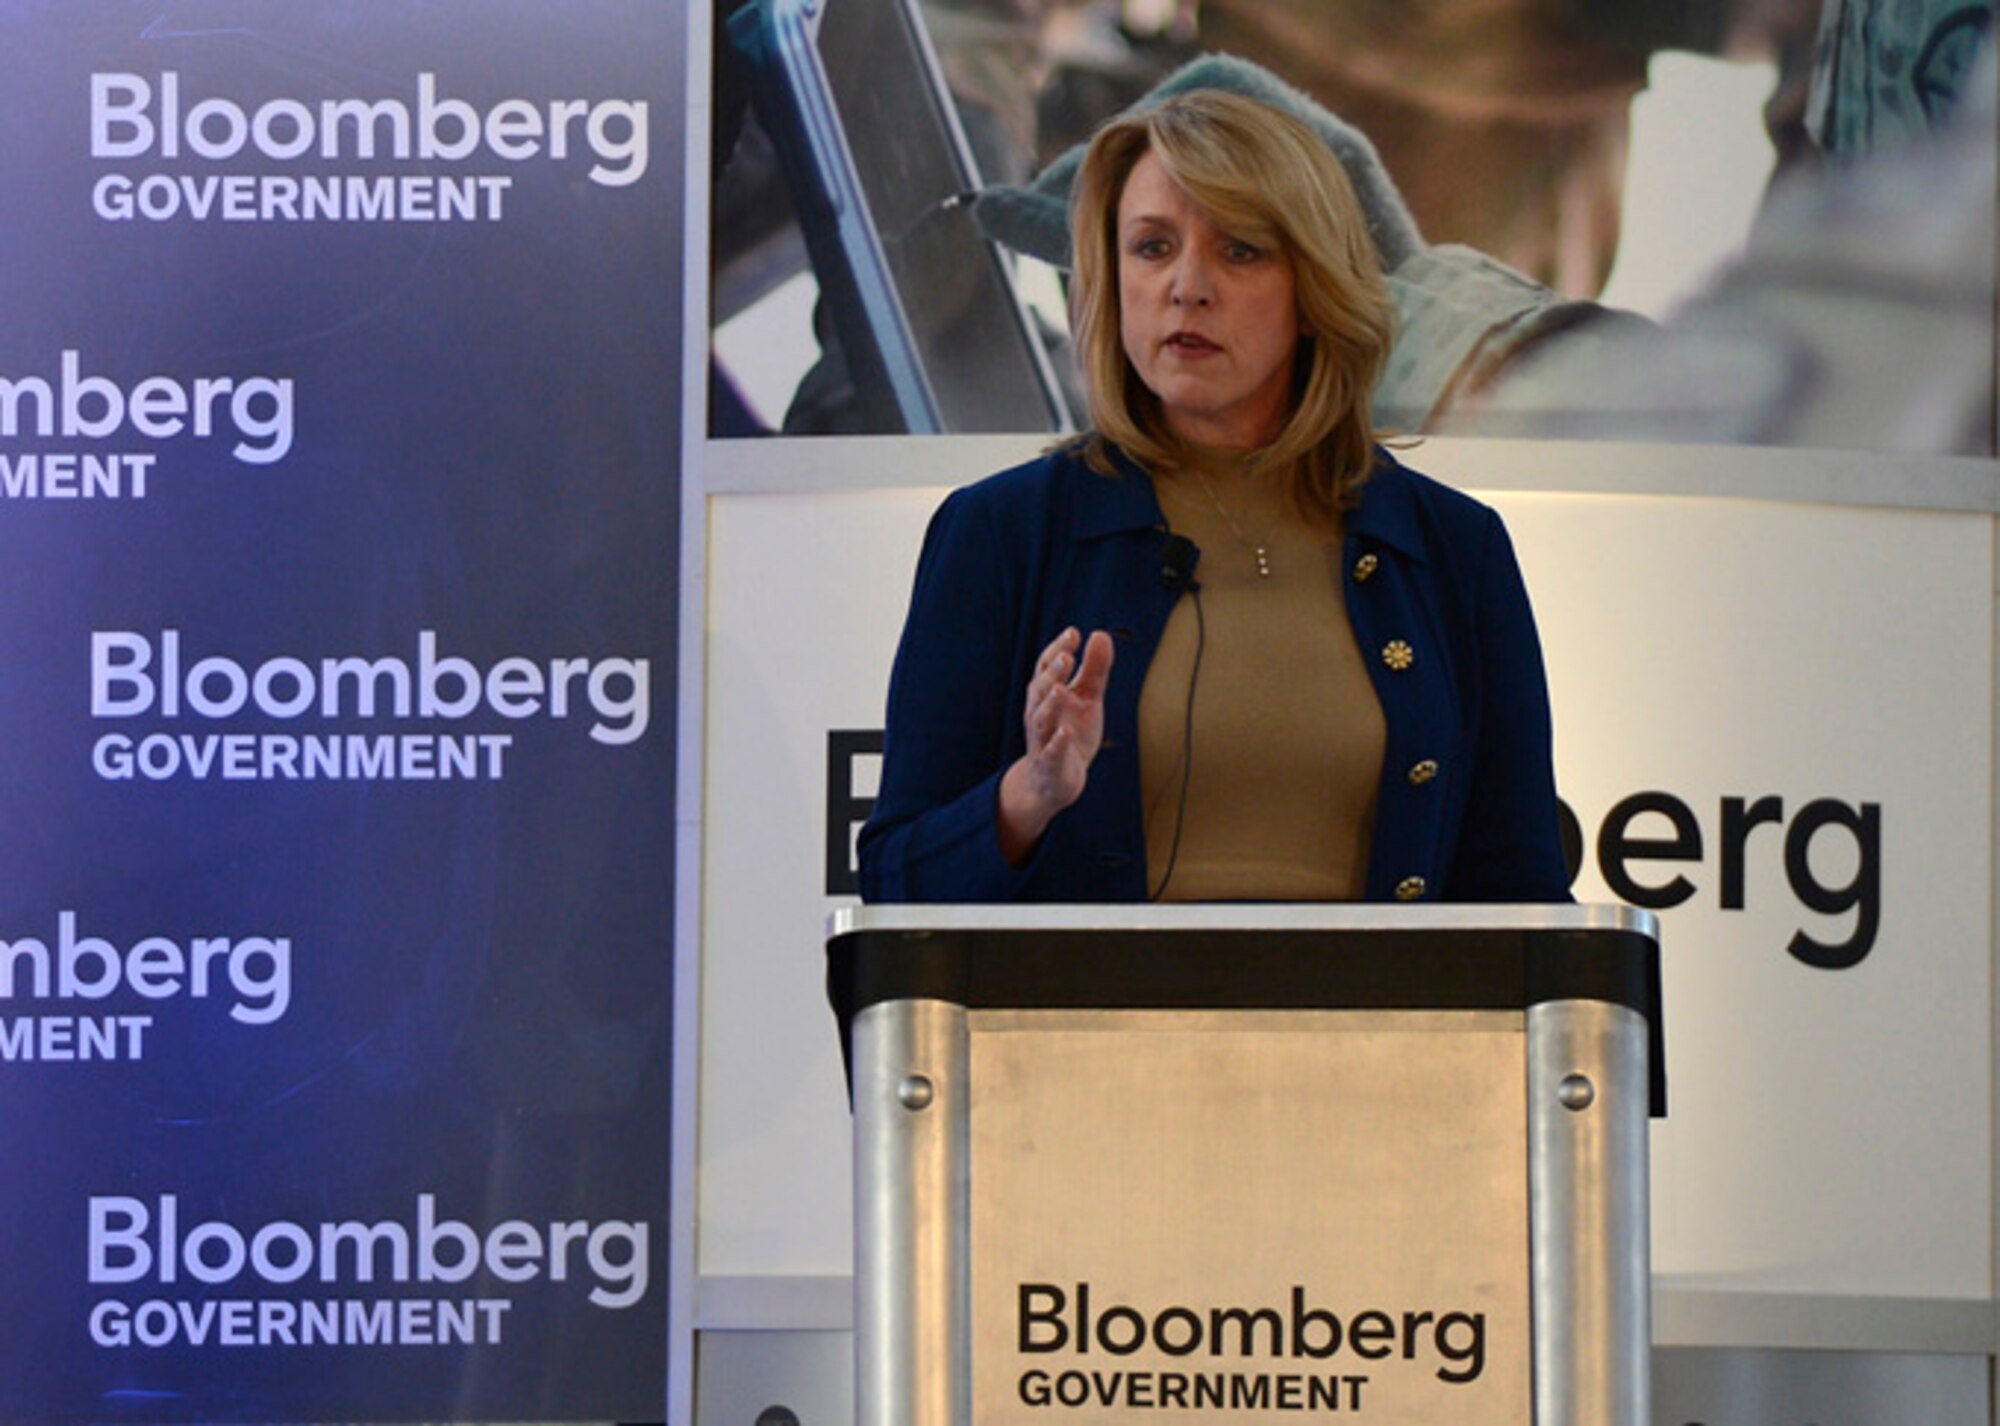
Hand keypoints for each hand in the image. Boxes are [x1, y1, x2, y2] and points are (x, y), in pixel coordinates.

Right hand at [997, 627, 1113, 863]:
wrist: (1056, 780)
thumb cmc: (1070, 732)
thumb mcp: (1087, 698)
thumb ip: (1094, 669)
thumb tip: (1101, 634)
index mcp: (1047, 695)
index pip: (1047, 667)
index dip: (1058, 650)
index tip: (1073, 633)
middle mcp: (1039, 714)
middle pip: (1040, 689)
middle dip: (1052, 673)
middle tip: (1067, 656)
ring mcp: (1043, 739)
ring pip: (1040, 719)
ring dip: (1049, 704)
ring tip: (1062, 689)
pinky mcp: (1050, 764)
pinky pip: (1051, 753)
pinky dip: (1057, 743)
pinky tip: (1065, 733)